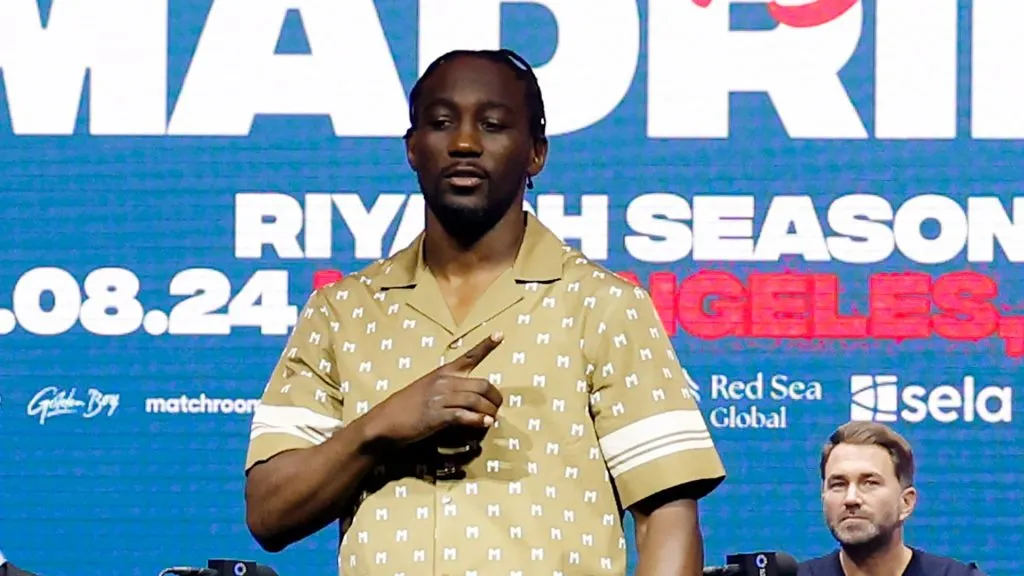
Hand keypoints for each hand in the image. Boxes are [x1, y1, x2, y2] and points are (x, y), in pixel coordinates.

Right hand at [365, 331, 504, 448]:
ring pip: (476, 400)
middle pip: (482, 384)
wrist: (385, 421)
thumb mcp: (427, 389)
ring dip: (489, 411)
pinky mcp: (436, 415)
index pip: (469, 356)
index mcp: (443, 372)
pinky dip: (478, 420)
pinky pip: (464, 415)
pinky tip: (485, 423)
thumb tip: (471, 398)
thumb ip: (449, 390)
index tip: (499, 334)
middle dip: (495, 397)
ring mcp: (440, 398)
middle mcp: (444, 382)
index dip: (486, 346)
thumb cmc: (407, 406)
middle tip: (497, 407)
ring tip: (493, 418)